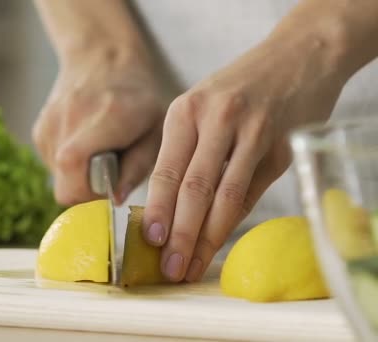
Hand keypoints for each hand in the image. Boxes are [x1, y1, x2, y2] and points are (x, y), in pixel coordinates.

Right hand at [33, 50, 164, 205]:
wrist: (102, 59)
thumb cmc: (138, 99)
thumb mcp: (155, 132)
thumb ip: (137, 167)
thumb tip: (115, 199)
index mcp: (107, 117)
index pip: (74, 166)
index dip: (91, 192)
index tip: (111, 186)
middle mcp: (71, 119)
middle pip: (64, 187)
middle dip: (86, 192)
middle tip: (107, 174)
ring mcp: (50, 124)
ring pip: (58, 179)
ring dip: (79, 177)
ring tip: (98, 152)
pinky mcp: (39, 131)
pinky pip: (52, 166)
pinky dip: (69, 165)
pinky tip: (85, 144)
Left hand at [142, 28, 350, 281]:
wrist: (299, 55)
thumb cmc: (241, 87)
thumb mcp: (201, 105)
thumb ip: (185, 148)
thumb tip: (164, 205)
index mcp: (186, 111)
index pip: (166, 170)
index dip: (158, 210)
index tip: (150, 242)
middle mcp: (217, 120)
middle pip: (194, 189)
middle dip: (181, 235)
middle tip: (171, 269)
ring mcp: (253, 134)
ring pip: (225, 197)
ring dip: (208, 238)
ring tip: (193, 266)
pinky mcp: (281, 148)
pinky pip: (252, 193)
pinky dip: (233, 221)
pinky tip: (219, 242)